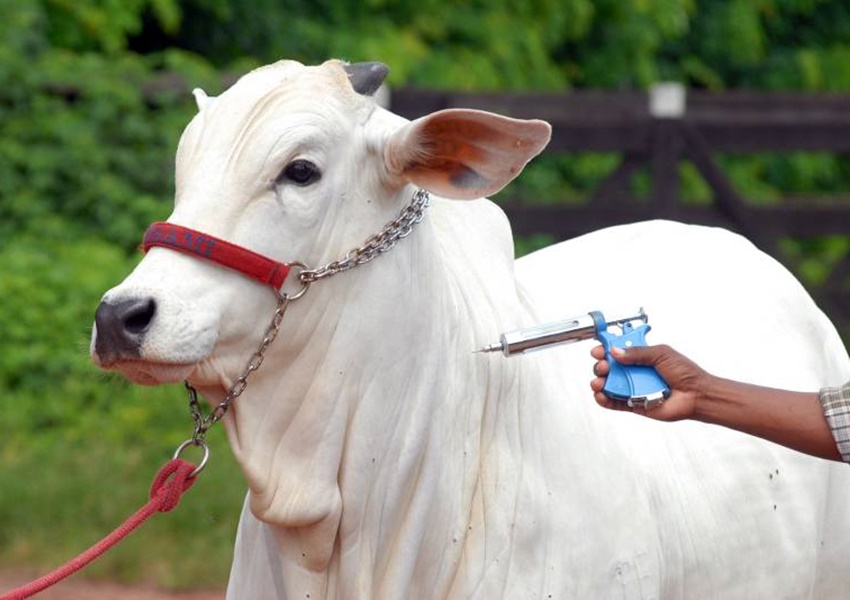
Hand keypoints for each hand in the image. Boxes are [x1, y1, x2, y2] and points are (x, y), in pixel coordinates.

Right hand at [590, 344, 708, 420]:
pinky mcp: (633, 404)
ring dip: (599, 382)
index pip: (618, 349)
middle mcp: (635, 371)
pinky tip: (601, 395)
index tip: (600, 348)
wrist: (696, 395)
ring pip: (608, 384)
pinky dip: (604, 399)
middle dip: (601, 365)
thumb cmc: (686, 373)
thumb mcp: (661, 354)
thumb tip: (617, 351)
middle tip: (604, 366)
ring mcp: (633, 387)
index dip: (607, 348)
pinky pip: (614, 402)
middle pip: (609, 367)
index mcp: (641, 356)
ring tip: (600, 382)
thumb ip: (638, 352)